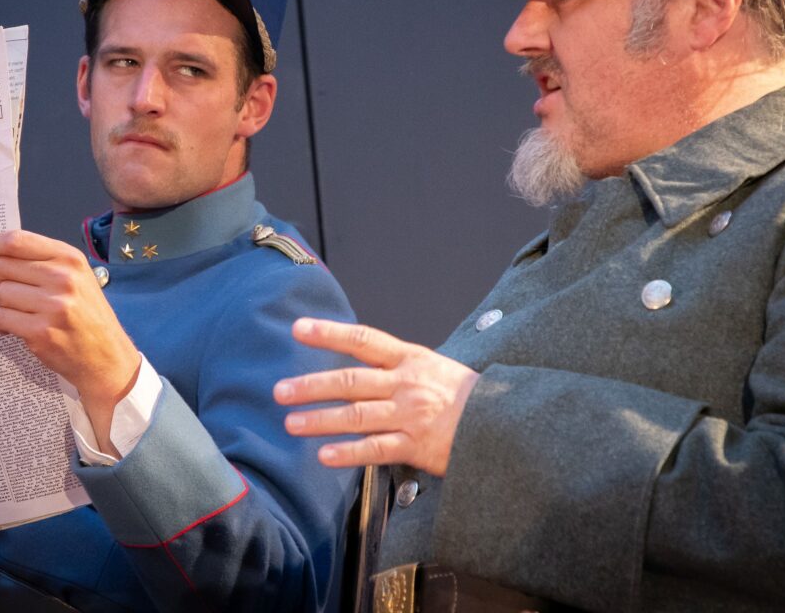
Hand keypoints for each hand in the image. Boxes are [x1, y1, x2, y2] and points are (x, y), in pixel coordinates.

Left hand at [0, 230, 139, 453]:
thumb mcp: (77, 277)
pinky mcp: (41, 332)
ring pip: (1, 293)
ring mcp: (53, 305)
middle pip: (3, 267)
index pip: (16, 240)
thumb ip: (44, 261)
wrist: (107, 357)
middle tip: (9, 294)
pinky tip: (16, 329)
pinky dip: (1, 325)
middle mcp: (62, 277)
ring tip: (21, 315)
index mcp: (69, 258)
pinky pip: (0, 318)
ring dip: (3, 306)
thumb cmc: (88, 316)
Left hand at [273, 318, 479, 476]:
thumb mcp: (430, 365)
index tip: (298, 329)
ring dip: (321, 420)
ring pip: (357, 416)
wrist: (505, 421)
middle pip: (351, 381)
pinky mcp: (417, 446)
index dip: (329, 334)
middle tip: (280, 391)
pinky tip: (325, 455)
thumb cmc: (462, 394)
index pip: (363, 340)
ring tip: (292, 423)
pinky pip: (376, 450)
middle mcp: (406, 383)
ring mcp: (411, 415)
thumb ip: (394, 365)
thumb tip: (354, 362)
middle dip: (312, 386)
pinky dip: (349, 453)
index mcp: (409, 358)